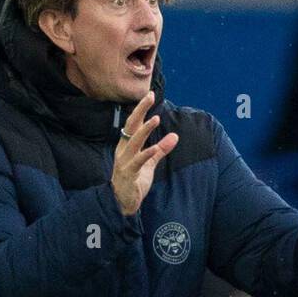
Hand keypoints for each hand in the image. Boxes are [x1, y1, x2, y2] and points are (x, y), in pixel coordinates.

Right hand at [111, 92, 178, 215]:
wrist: (122, 202)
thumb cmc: (134, 180)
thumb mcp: (150, 163)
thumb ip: (161, 149)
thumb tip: (175, 136)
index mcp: (127, 145)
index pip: (134, 123)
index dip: (141, 109)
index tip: (149, 94)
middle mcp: (123, 150)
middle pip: (131, 126)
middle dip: (140, 110)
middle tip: (149, 96)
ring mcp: (124, 161)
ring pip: (134, 141)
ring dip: (145, 130)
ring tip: (155, 119)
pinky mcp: (128, 174)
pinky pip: (137, 162)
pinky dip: (147, 154)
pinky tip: (155, 148)